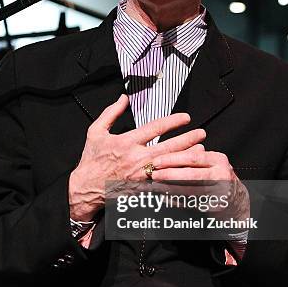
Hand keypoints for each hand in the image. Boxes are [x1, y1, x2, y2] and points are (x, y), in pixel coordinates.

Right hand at [69, 94, 205, 220]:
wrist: (86, 188)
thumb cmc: (91, 159)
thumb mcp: (95, 131)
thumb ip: (110, 113)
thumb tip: (123, 98)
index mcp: (126, 142)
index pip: (155, 128)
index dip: (173, 121)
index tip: (186, 118)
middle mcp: (136, 158)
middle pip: (169, 146)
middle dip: (188, 138)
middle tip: (202, 132)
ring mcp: (141, 174)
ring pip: (170, 164)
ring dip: (187, 156)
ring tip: (201, 149)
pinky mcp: (142, 188)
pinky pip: (164, 180)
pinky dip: (178, 175)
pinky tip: (189, 171)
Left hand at [151, 147, 249, 220]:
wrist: (235, 199)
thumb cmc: (217, 178)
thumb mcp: (209, 164)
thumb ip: (192, 159)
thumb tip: (165, 156)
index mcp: (218, 159)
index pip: (192, 157)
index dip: (173, 159)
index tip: (157, 161)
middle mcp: (221, 174)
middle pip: (191, 173)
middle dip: (170, 174)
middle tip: (155, 174)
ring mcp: (220, 190)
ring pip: (191, 190)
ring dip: (171, 189)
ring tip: (156, 187)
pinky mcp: (216, 205)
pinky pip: (192, 202)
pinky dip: (177, 200)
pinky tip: (166, 198)